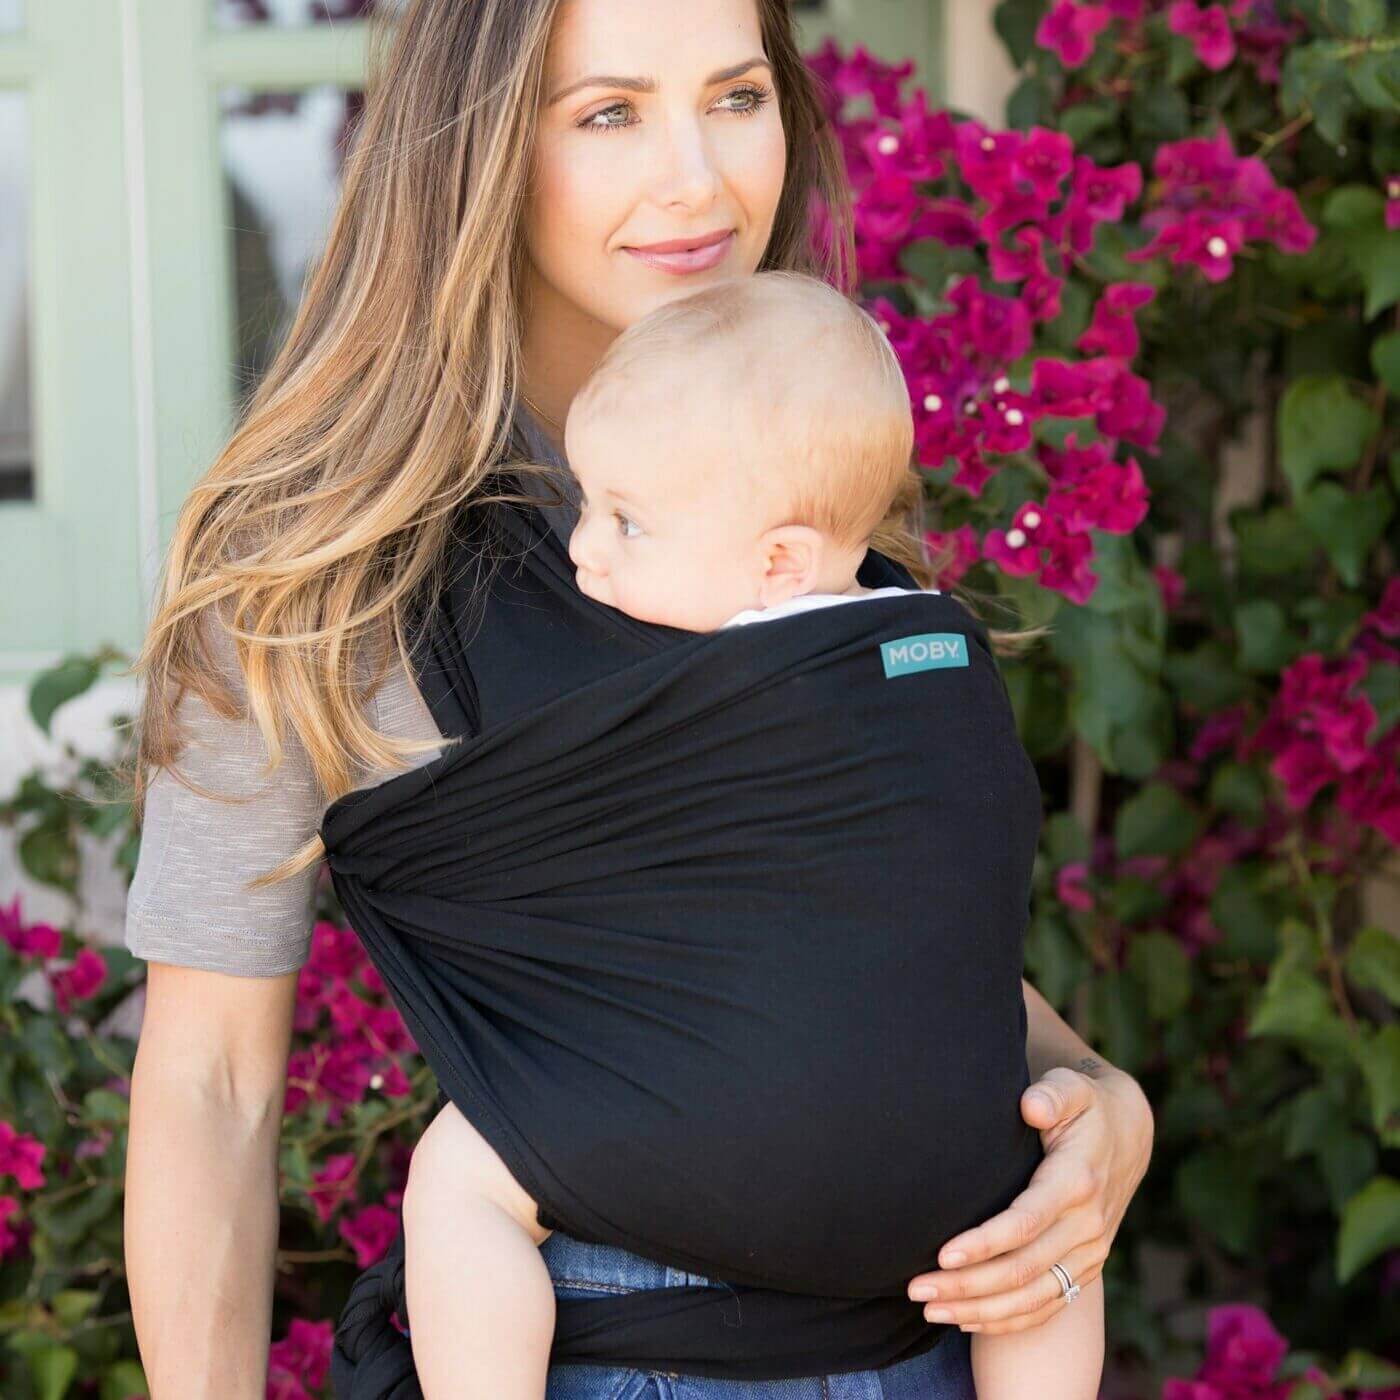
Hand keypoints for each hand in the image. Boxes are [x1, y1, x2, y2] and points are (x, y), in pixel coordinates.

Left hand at [906, 1065, 1152, 1334]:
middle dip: (966, 1284)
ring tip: (930, 1309)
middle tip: (916, 1288)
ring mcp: (1090, 1253)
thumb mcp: (1073, 1087)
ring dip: (979, 1309)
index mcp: (1076, 1182)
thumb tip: (1031, 1105)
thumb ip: (1053, 1093)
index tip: (941, 1254)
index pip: (1026, 1223)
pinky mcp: (1087, 1268)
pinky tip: (966, 1319)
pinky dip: (1008, 1320)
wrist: (1127, 1136)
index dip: (984, 1243)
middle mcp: (1087, 1226)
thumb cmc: (1084, 1107)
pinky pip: (1048, 1307)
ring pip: (1032, 1297)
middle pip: (1022, 1270)